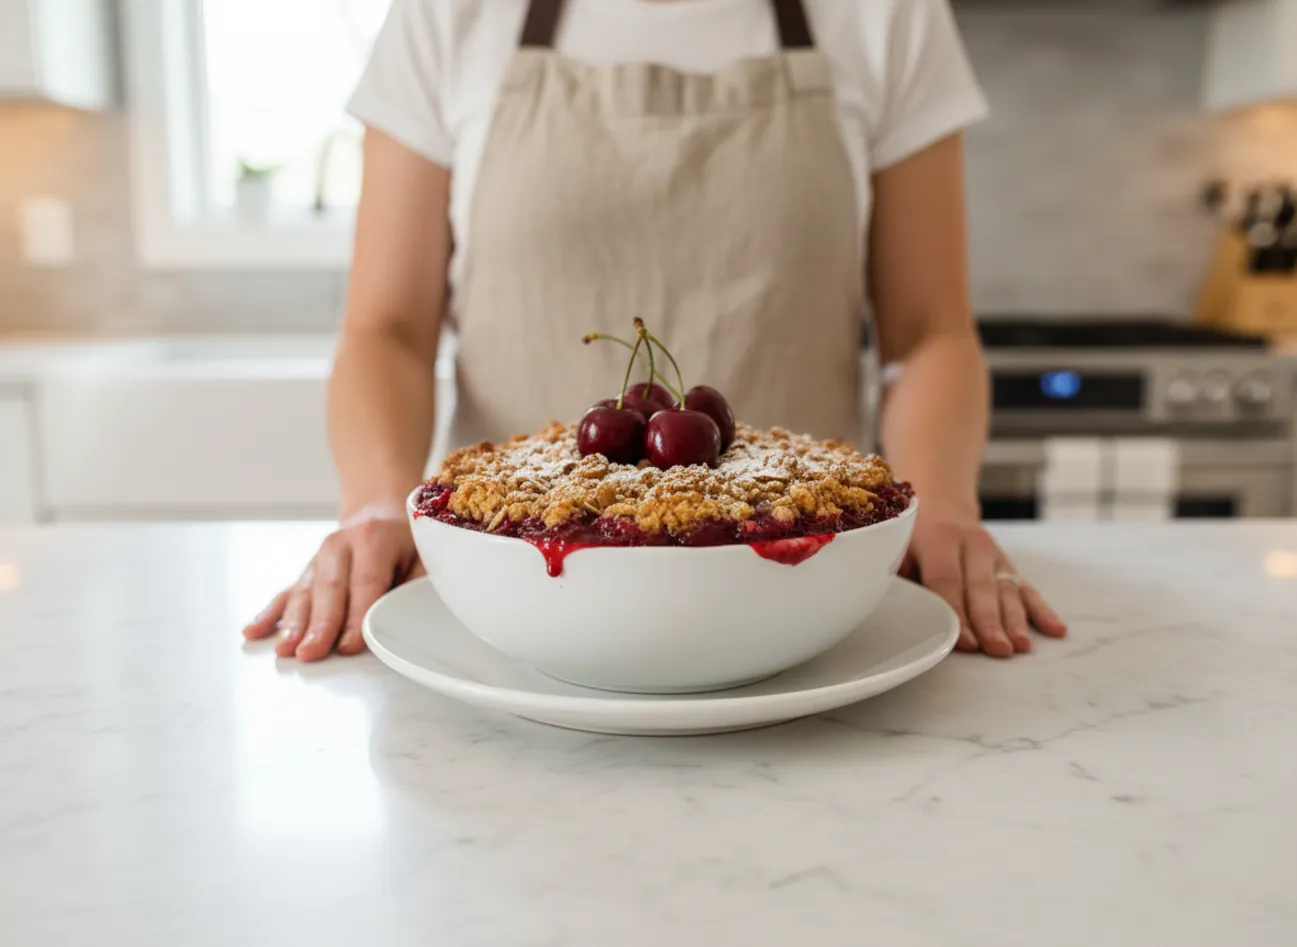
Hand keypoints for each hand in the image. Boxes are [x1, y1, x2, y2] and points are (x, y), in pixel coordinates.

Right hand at [242, 515, 423, 661]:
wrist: (378, 513)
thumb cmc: (405, 540)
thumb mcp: (424, 553)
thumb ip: (418, 583)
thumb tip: (415, 616)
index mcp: (373, 538)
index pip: (364, 582)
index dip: (356, 615)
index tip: (349, 645)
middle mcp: (339, 545)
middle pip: (329, 590)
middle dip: (319, 625)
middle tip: (311, 653)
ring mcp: (318, 559)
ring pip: (304, 593)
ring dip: (293, 624)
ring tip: (286, 649)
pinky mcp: (306, 572)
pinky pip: (285, 593)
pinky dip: (270, 613)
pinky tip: (254, 630)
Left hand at [901, 507, 1066, 657]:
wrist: (939, 501)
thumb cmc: (911, 533)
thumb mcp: (897, 545)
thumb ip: (899, 574)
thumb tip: (897, 608)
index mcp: (938, 538)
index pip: (947, 579)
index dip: (956, 612)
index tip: (966, 641)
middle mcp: (971, 543)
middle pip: (981, 587)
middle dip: (990, 622)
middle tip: (997, 650)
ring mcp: (994, 554)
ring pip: (1007, 589)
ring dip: (1015, 620)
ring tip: (1021, 646)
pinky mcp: (1007, 564)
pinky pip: (1026, 588)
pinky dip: (1041, 610)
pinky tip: (1055, 629)